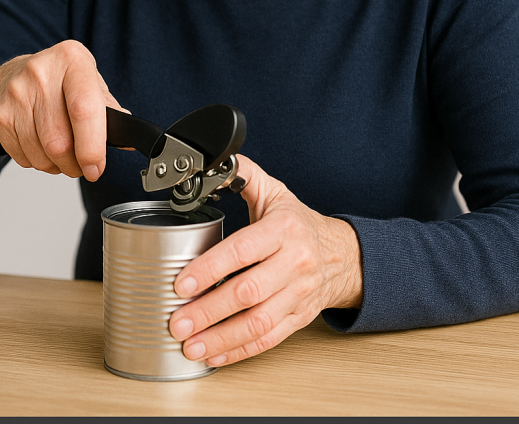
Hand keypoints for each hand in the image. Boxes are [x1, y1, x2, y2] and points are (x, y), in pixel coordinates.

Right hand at [0, 39, 124, 180]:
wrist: (15, 74)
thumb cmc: (60, 81)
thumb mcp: (90, 82)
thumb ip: (110, 110)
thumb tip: (129, 139)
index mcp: (72, 60)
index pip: (83, 110)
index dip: (92, 147)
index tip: (96, 168)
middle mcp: (41, 73)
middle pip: (59, 140)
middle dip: (75, 164)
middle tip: (82, 166)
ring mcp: (16, 93)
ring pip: (41, 154)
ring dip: (56, 166)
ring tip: (63, 156)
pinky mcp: (0, 115)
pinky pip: (22, 157)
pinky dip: (37, 162)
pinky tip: (42, 147)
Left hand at [168, 155, 362, 366]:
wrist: (342, 255)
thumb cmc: (299, 224)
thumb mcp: (276, 193)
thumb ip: (245, 175)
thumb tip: (217, 162)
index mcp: (284, 229)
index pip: (244, 249)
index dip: (211, 267)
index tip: (182, 282)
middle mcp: (294, 263)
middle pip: (248, 292)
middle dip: (209, 310)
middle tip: (177, 320)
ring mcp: (298, 294)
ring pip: (258, 322)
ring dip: (220, 337)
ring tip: (189, 345)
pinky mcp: (299, 318)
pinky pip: (268, 339)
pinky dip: (238, 351)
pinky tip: (213, 354)